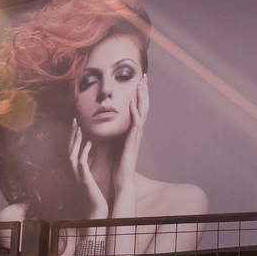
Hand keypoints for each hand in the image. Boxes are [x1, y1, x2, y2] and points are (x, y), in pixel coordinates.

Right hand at [70, 119, 108, 218]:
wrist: (96, 212)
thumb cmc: (94, 197)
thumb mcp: (90, 178)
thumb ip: (88, 168)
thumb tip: (91, 156)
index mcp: (75, 171)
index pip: (71, 150)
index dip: (72, 138)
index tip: (77, 125)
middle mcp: (73, 172)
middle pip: (69, 149)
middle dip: (71, 134)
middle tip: (75, 120)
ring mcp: (77, 176)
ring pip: (72, 154)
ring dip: (76, 140)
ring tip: (80, 128)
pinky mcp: (84, 180)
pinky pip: (82, 162)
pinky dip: (84, 151)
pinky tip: (89, 142)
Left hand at [113, 74, 148, 191]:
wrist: (122, 179)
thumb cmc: (119, 163)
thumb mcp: (116, 143)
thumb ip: (117, 132)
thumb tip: (112, 122)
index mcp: (133, 130)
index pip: (138, 108)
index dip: (140, 94)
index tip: (139, 80)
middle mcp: (137, 131)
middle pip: (143, 106)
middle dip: (144, 91)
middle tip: (144, 76)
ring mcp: (136, 136)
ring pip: (142, 112)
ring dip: (141, 97)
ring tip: (141, 84)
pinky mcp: (132, 142)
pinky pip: (134, 125)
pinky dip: (134, 113)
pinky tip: (132, 103)